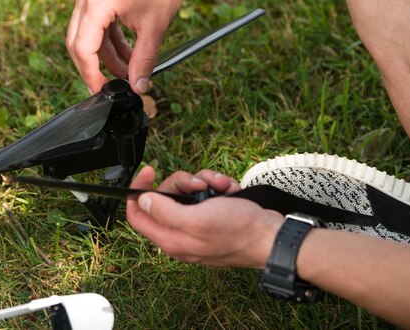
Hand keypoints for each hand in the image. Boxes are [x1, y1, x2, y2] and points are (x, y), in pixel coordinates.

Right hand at [66, 0, 190, 94]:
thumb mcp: (154, 28)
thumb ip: (144, 60)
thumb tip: (138, 86)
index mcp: (97, 2)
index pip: (83, 48)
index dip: (90, 74)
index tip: (101, 90)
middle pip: (77, 42)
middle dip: (92, 67)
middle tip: (107, 85)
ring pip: (85, 34)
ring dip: (103, 54)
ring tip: (126, 69)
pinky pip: (93, 23)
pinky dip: (106, 40)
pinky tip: (125, 51)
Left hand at [126, 166, 283, 267]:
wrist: (272, 236)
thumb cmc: (238, 232)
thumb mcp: (196, 219)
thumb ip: (163, 212)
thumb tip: (141, 201)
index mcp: (171, 238)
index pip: (137, 215)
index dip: (137, 191)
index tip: (148, 172)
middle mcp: (181, 232)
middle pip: (164, 197)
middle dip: (183, 183)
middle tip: (198, 184)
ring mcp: (198, 223)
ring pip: (188, 191)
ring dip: (205, 181)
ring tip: (220, 187)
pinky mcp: (214, 215)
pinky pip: (206, 192)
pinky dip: (218, 186)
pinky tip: (229, 190)